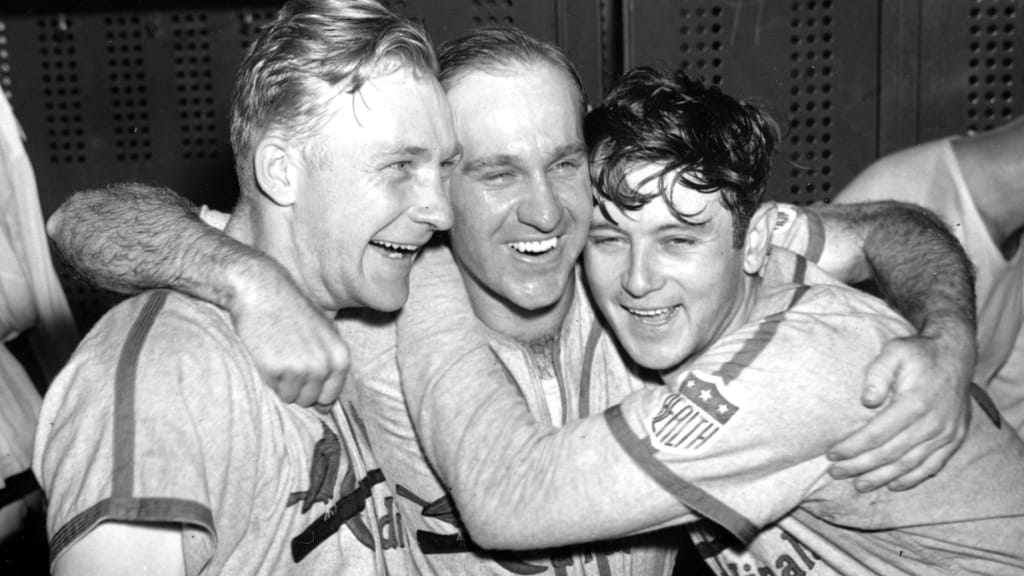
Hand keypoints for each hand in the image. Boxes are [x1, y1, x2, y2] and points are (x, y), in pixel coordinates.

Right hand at [230, 266, 349, 407]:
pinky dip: (269, 378)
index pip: (331, 396)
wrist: (264, 292)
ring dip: (282, 384)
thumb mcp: (325, 333)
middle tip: (288, 361)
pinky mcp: (277, 369)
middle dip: (299, 388)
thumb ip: (330, 363)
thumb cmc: (293, 311)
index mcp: (340, 357)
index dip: (316, 392)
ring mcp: (301, 368)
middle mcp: (324, 365)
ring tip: (279, 356)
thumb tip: (327, 403)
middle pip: (310, 399)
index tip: (305, 379)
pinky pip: (274, 389)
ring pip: (291, 397)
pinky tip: (268, 355)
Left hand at [825, 333, 972, 491]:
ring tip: (859, 485)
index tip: (831, 454)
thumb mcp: (894, 351)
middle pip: (890, 454)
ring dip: (882, 478)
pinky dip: (912, 478)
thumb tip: (867, 400)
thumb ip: (878, 373)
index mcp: (915, 403)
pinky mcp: (955, 439)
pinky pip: (933, 466)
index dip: (852, 447)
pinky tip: (893, 485)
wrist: (955, 354)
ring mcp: (946, 434)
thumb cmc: (918, 353)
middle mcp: (933, 423)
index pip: (876, 434)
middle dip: (859, 466)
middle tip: (836, 473)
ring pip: (910, 465)